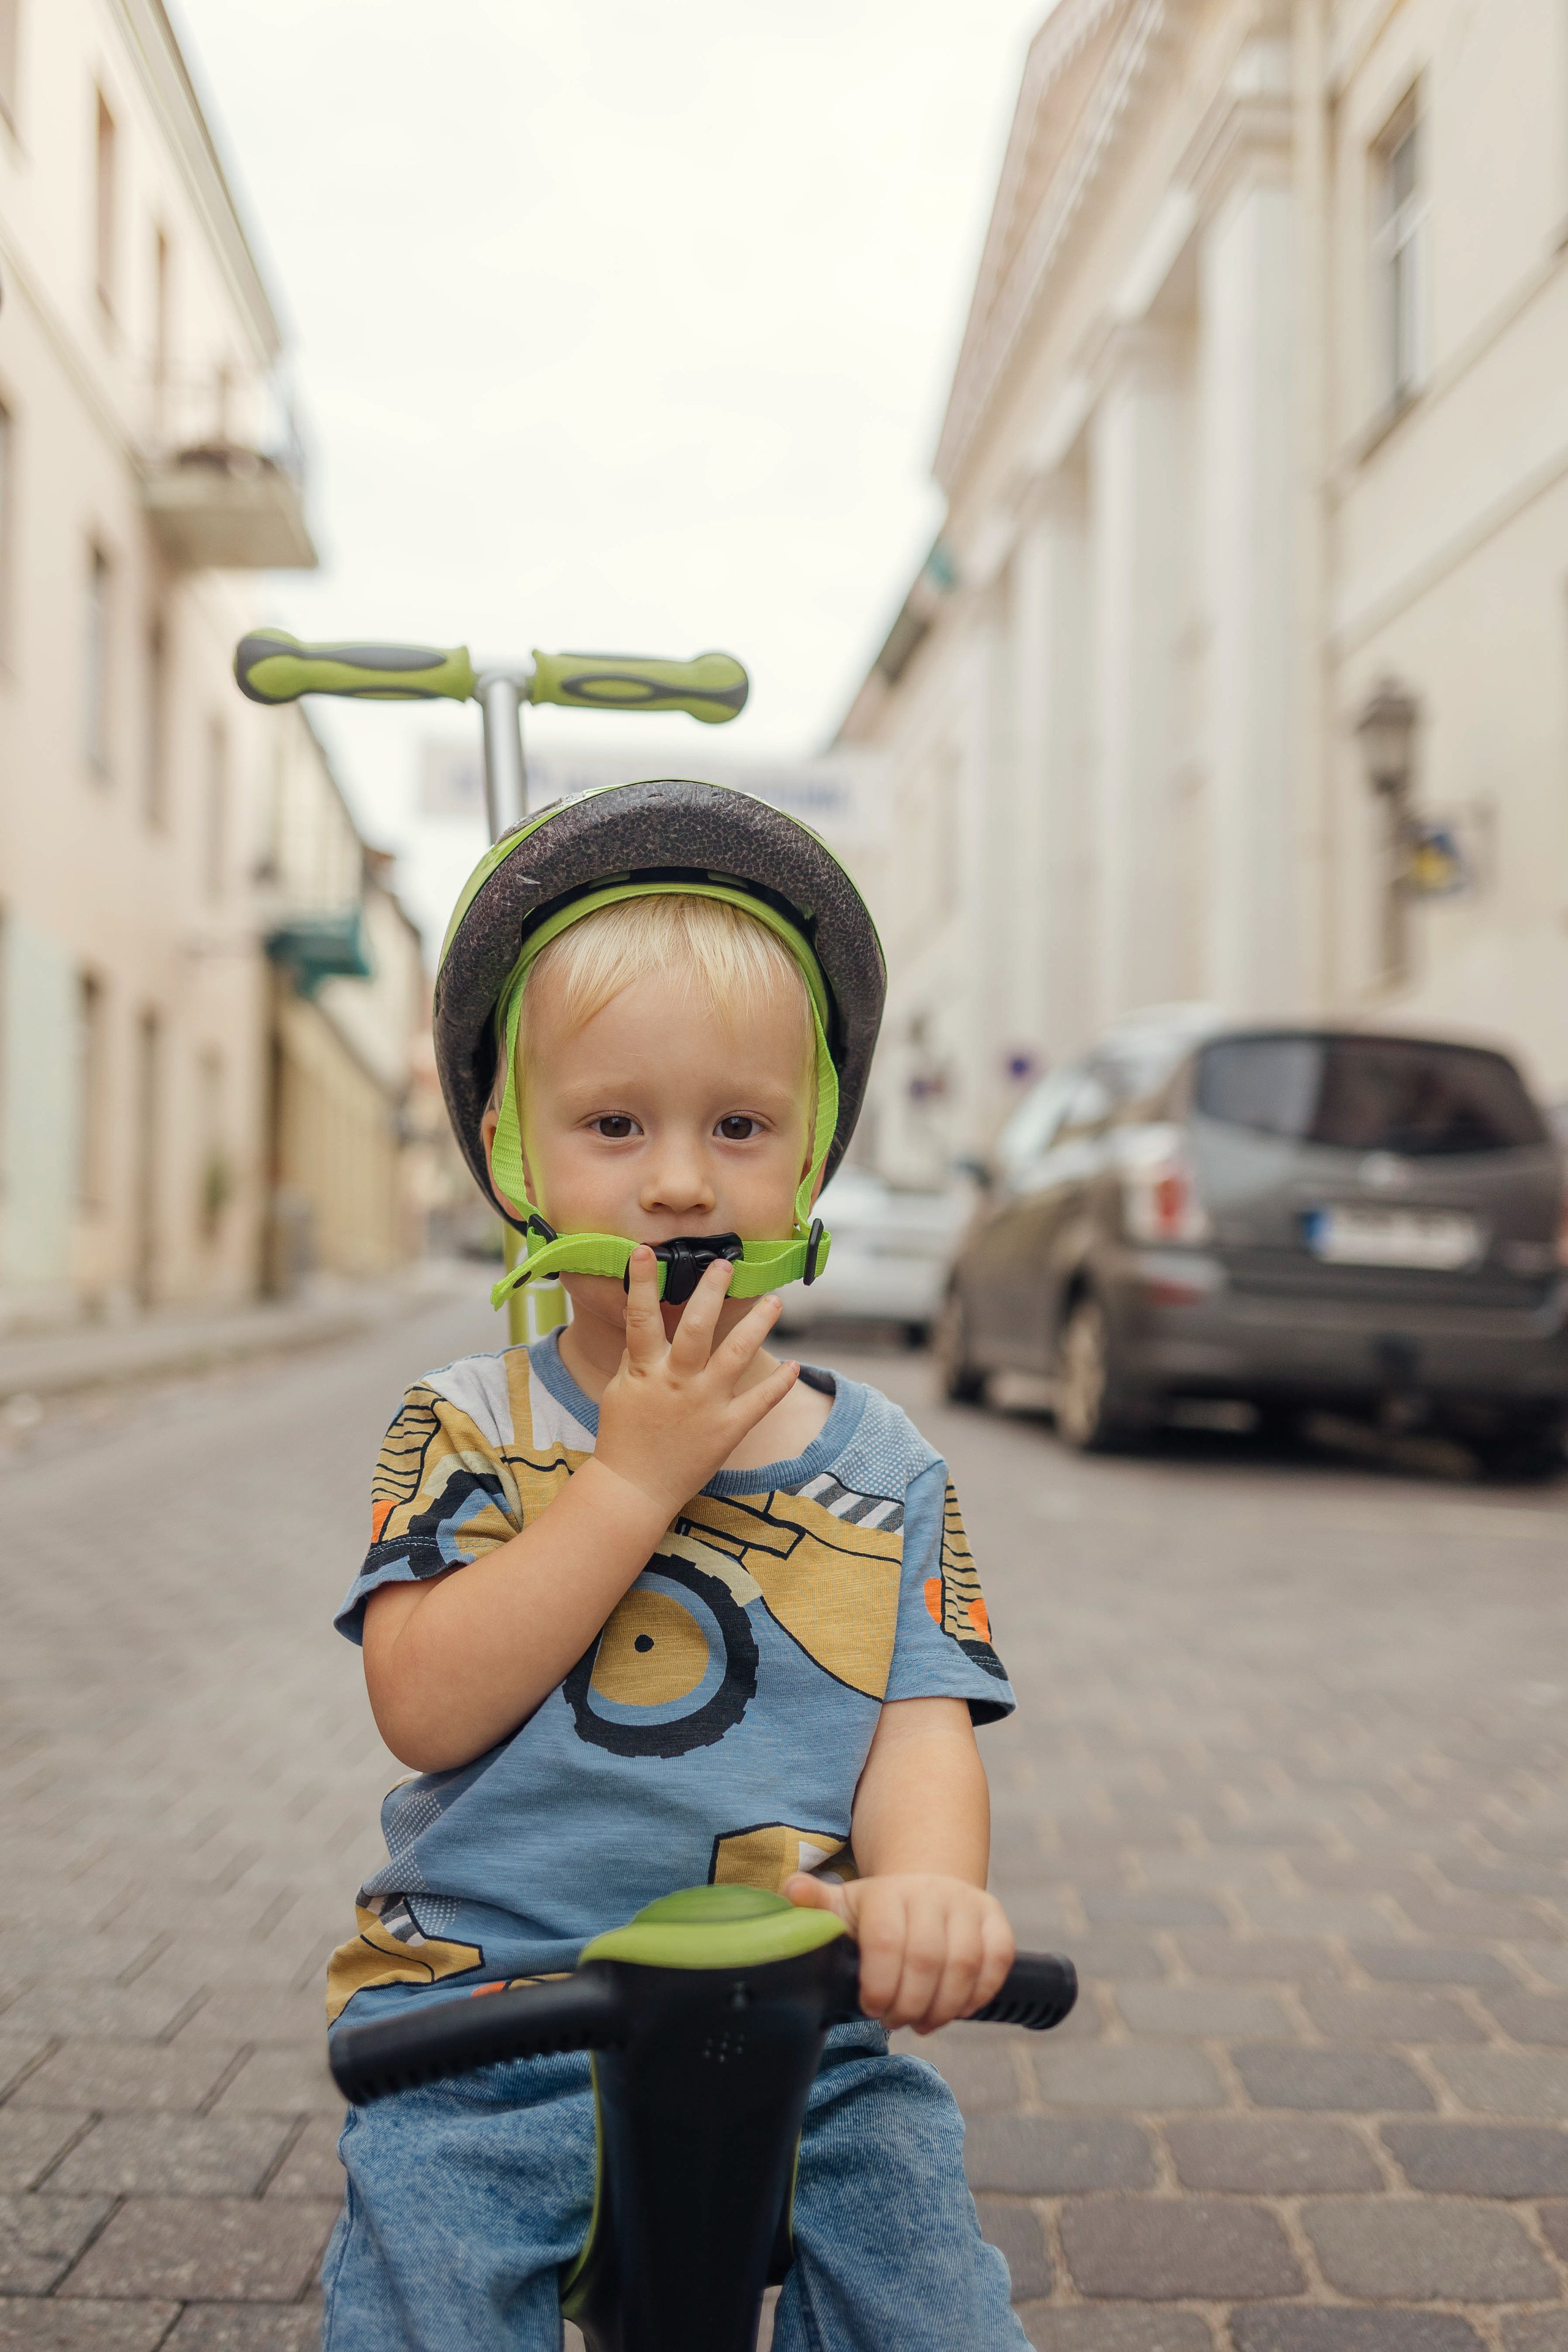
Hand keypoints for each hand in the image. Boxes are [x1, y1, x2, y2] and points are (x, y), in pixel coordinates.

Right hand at [595, 1247, 798, 1518]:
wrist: (634, 1489)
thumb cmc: (623, 1436)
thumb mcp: (619, 1390)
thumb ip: (635, 1355)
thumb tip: (642, 1318)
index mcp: (645, 1371)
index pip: (641, 1318)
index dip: (644, 1283)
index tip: (646, 1251)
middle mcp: (677, 1382)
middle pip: (697, 1327)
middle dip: (712, 1291)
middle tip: (726, 1264)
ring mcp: (705, 1405)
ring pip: (737, 1355)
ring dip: (758, 1325)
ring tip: (774, 1300)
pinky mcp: (727, 1429)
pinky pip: (760, 1402)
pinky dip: (779, 1384)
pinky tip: (793, 1364)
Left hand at [784, 1870, 1014, 2033]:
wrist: (925, 1886)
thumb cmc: (879, 1910)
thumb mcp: (844, 1905)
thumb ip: (816, 1905)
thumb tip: (790, 1891)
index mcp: (889, 1893)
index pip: (885, 1941)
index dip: (879, 1985)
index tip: (870, 2007)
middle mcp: (932, 1893)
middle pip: (925, 1959)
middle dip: (908, 2004)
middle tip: (895, 2022)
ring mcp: (968, 1905)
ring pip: (963, 1965)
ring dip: (943, 2007)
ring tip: (922, 2023)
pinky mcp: (995, 1919)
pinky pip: (997, 1961)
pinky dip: (979, 1994)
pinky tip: (956, 2009)